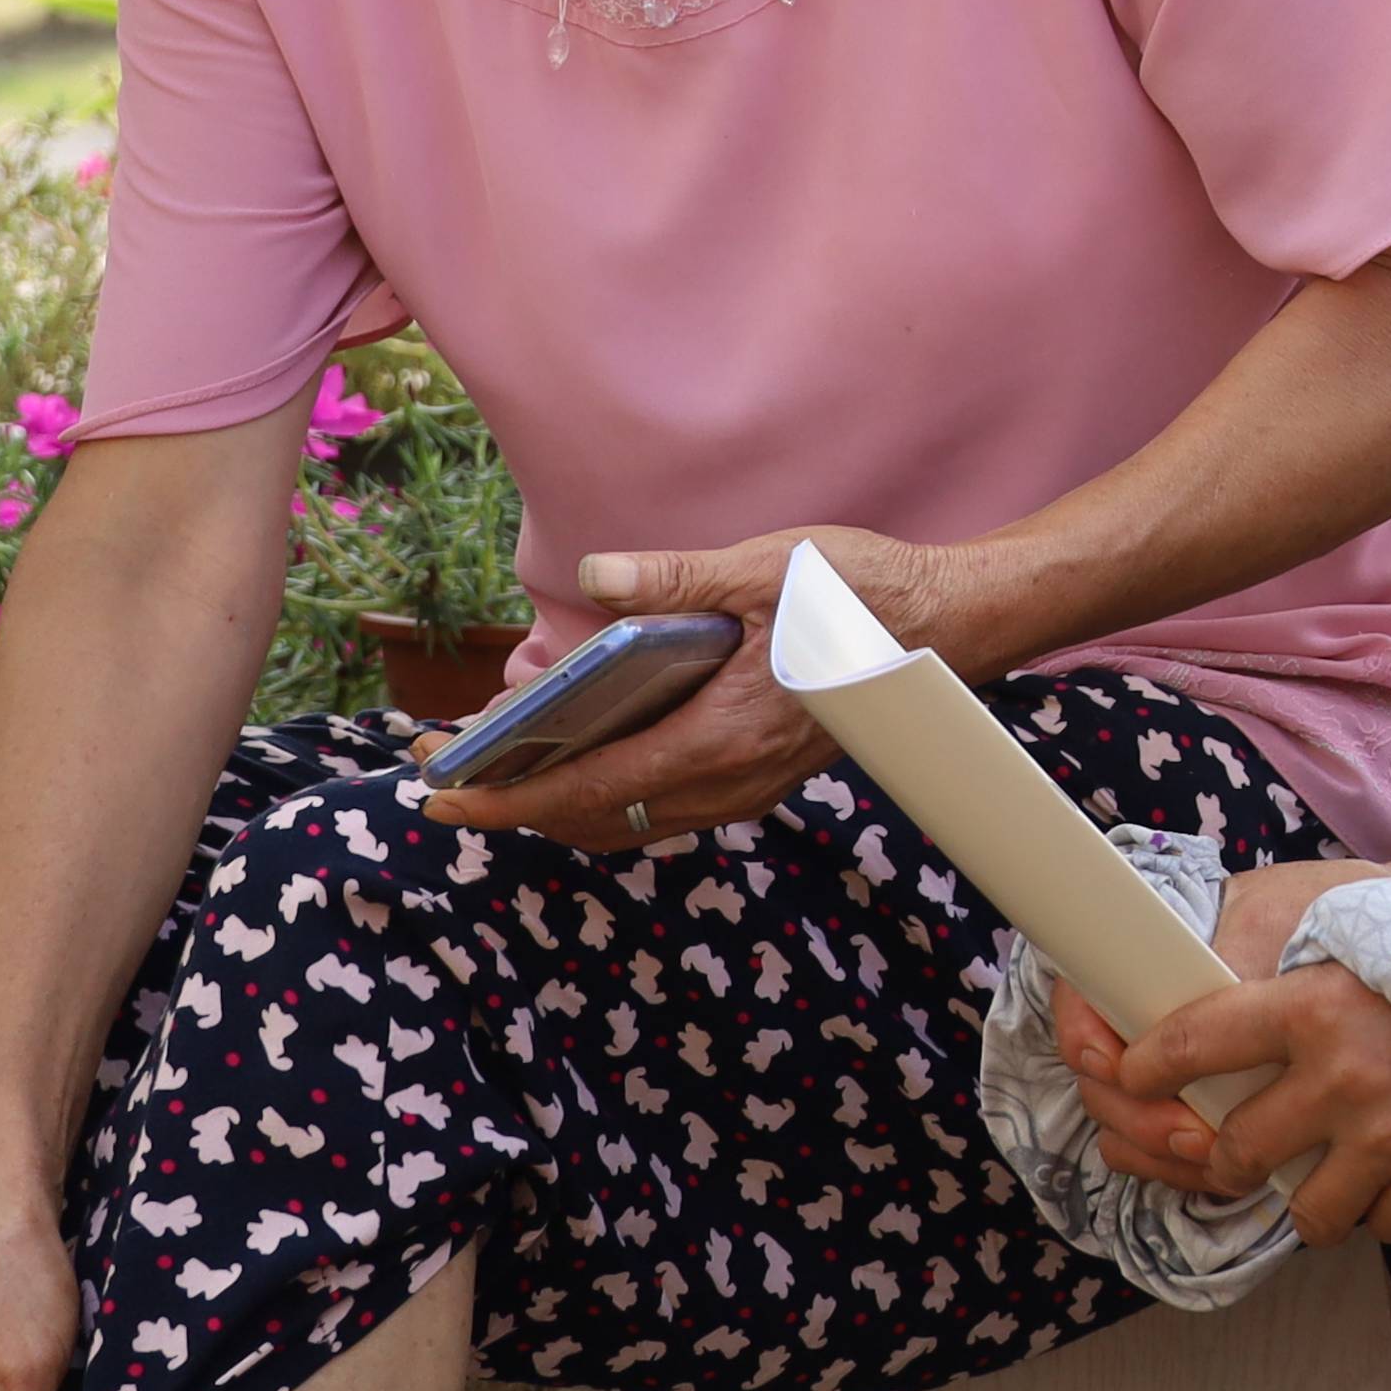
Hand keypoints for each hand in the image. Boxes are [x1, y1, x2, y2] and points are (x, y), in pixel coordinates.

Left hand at [418, 525, 987, 853]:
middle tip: (446, 771)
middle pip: (593, 818)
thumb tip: (593, 578)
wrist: (953, 626)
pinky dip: (609, 794)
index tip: (437, 792)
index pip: (583, 789)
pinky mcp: (761, 778)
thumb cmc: (865, 594)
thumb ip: (676, 579)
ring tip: (505, 765)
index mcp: (717, 739)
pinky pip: (663, 809)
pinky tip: (592, 751)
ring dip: (560, 803)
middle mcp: (727, 783)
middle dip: (513, 802)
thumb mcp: (766, 569)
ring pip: (627, 821)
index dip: (501, 798)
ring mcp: (747, 789)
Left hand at [1055, 878, 1390, 1253]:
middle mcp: (1347, 1076)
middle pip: (1232, 1156)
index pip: (1192, 1044)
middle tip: (1232, 1147)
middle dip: (1221, 1158)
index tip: (1130, 1076)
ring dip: (1303, 1196)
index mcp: (1315, 1004)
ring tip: (1320, 1164)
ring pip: (1302, 1215)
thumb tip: (1179, 997)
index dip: (1143, 1067)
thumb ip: (1267, 967)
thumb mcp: (1344, 936)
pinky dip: (1375, 1206)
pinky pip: (1375, 1227)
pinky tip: (1385, 1167)